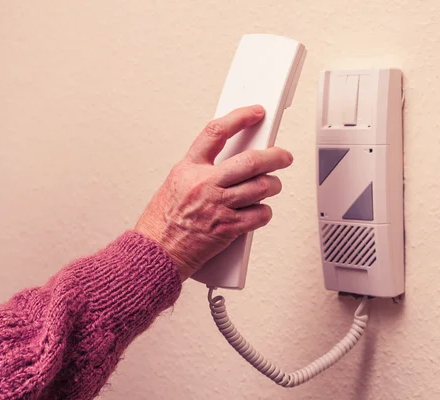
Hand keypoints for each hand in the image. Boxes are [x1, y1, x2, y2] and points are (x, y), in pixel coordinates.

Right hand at [135, 105, 292, 280]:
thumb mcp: (176, 184)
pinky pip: (260, 214)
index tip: (255, 113)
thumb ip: (201, 171)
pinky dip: (265, 212)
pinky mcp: (228, 228)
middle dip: (275, 156)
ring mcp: (218, 206)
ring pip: (262, 187)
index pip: (216, 132)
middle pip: (251, 161)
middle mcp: (205, 184)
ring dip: (273, 185)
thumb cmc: (162, 223)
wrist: (156, 252)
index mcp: (189, 169)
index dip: (240, 118)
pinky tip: (260, 211)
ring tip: (272, 185)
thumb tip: (230, 162)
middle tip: (283, 156)